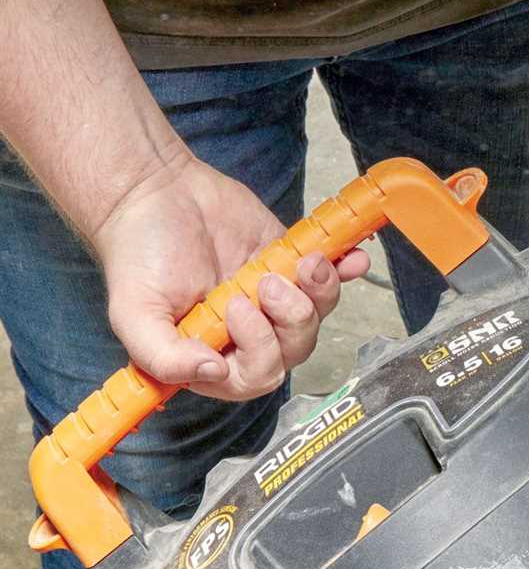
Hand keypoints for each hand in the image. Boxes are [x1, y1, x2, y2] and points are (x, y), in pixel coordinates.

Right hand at [90, 149, 368, 398]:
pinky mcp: (291, 268)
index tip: (239, 307)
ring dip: (317, 293)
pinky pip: (330, 280)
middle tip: (266, 282)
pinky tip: (352, 260)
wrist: (152, 192)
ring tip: (301, 263)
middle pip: (294, 349)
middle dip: (290, 317)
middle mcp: (250, 336)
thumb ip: (164, 357)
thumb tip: (211, 371)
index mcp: (215, 357)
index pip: (258, 376)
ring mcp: (275, 302)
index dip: (260, 349)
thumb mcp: (134, 313)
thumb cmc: (137, 254)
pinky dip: (345, 271)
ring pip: (315, 317)